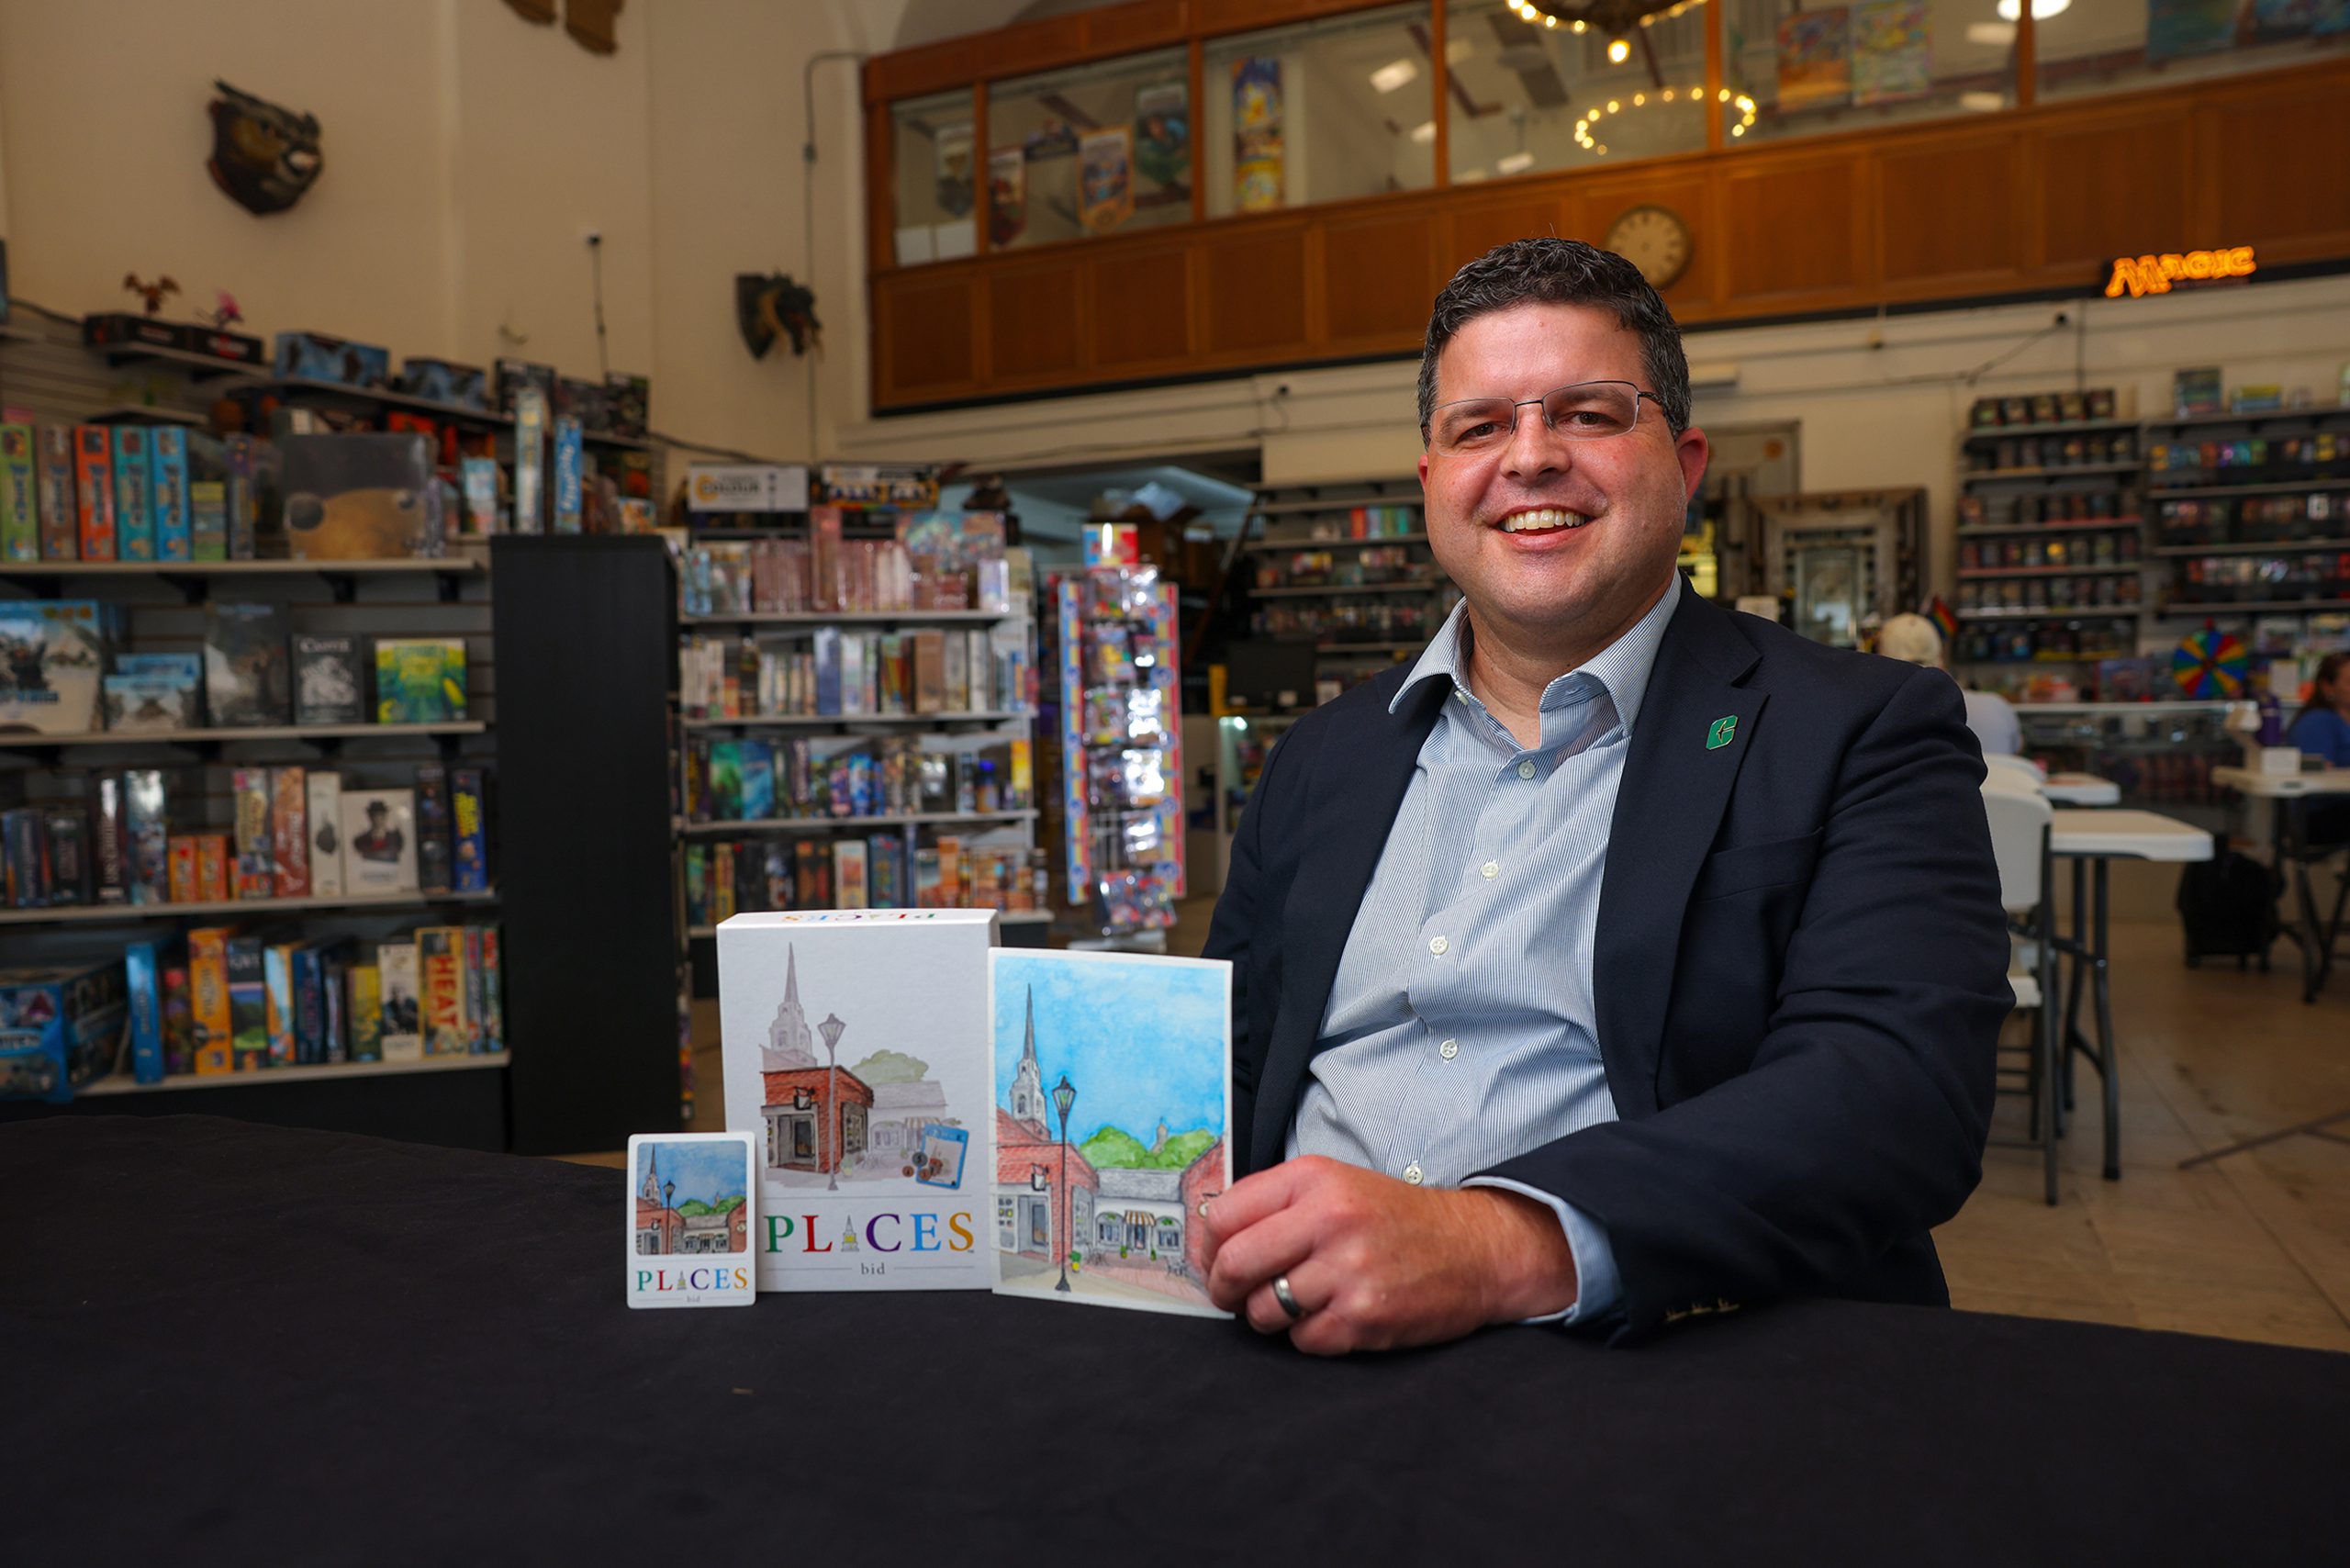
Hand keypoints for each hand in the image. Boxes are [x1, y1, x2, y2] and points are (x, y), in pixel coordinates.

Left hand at [1200, 1155, 1577, 1354]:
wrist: (1473, 1249)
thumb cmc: (1394, 1219)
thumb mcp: (1336, 1185)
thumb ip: (1276, 1202)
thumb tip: (1208, 1236)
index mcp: (1313, 1179)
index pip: (1224, 1215)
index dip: (1210, 1246)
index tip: (1214, 1260)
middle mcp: (1328, 1219)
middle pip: (1234, 1264)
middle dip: (1223, 1289)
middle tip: (1231, 1296)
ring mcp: (1347, 1270)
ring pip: (1262, 1309)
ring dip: (1268, 1316)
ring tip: (1294, 1304)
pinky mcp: (1364, 1317)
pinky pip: (1302, 1340)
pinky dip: (1307, 1336)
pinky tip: (1330, 1317)